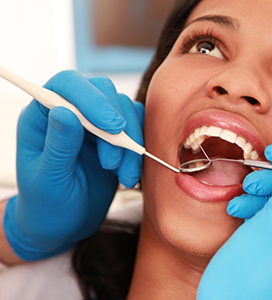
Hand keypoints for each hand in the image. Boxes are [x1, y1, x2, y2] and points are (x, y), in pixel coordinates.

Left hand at [3, 70, 143, 260]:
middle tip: (115, 159)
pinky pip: (137, 127)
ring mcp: (96, 122)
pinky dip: (139, 150)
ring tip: (121, 175)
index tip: (111, 126)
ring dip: (129, 143)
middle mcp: (71, 112)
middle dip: (116, 122)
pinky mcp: (116, 136)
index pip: (67, 85)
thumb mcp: (48, 181)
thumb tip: (65, 112)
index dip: (91, 98)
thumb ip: (58, 146)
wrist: (67, 225)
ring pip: (125, 109)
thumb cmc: (48, 205)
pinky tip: (128, 175)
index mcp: (42, 116)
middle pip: (102, 90)